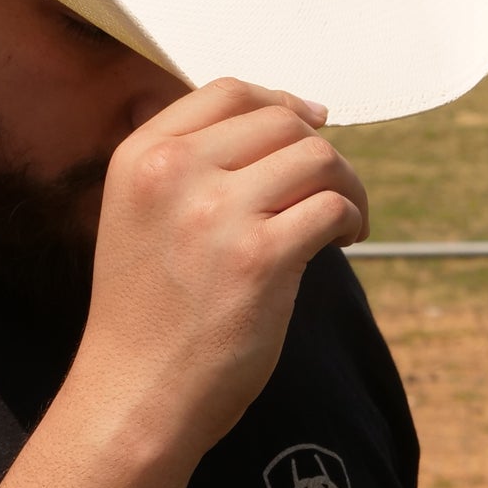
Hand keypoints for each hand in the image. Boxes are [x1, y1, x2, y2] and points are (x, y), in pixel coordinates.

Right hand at [62, 79, 368, 473]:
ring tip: (345, 220)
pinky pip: (333, 207)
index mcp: (141, 157)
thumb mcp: (142, 216)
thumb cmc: (149, 314)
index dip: (280, 101)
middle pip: (281, 122)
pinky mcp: (261, 257)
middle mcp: (174, 172)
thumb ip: (189, 166)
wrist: (136, 396)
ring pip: (317, 158)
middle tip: (332, 190)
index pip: (227, 91)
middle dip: (320, 151)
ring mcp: (217, 213)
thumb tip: (285, 119)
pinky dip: (351, 220)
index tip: (314, 122)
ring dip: (346, 184)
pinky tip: (343, 242)